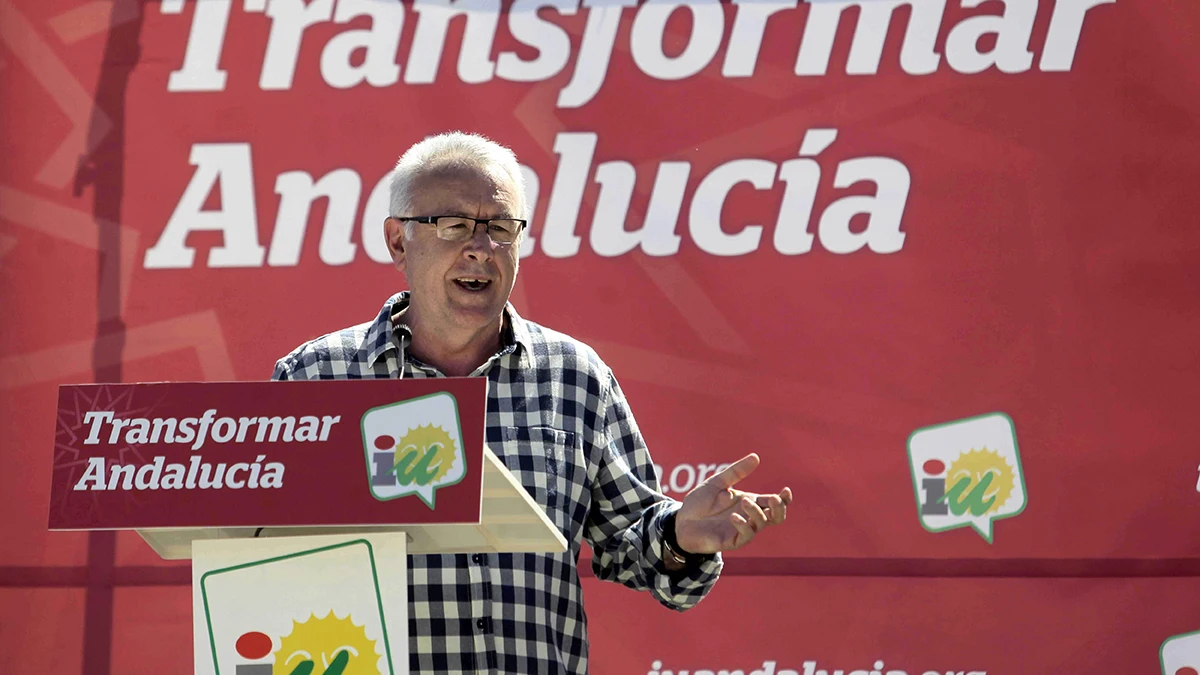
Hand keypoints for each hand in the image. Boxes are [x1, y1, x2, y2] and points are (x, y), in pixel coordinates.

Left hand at [673, 453, 791, 553]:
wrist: (681, 521)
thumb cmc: (699, 503)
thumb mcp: (717, 483)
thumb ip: (736, 472)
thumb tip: (756, 457)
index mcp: (748, 502)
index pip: (773, 502)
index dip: (784, 498)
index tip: (785, 490)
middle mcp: (749, 516)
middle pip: (776, 516)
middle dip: (779, 508)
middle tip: (773, 499)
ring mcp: (742, 529)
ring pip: (762, 523)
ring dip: (757, 512)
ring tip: (744, 501)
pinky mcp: (732, 540)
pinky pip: (746, 535)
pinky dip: (743, 525)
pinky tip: (734, 516)